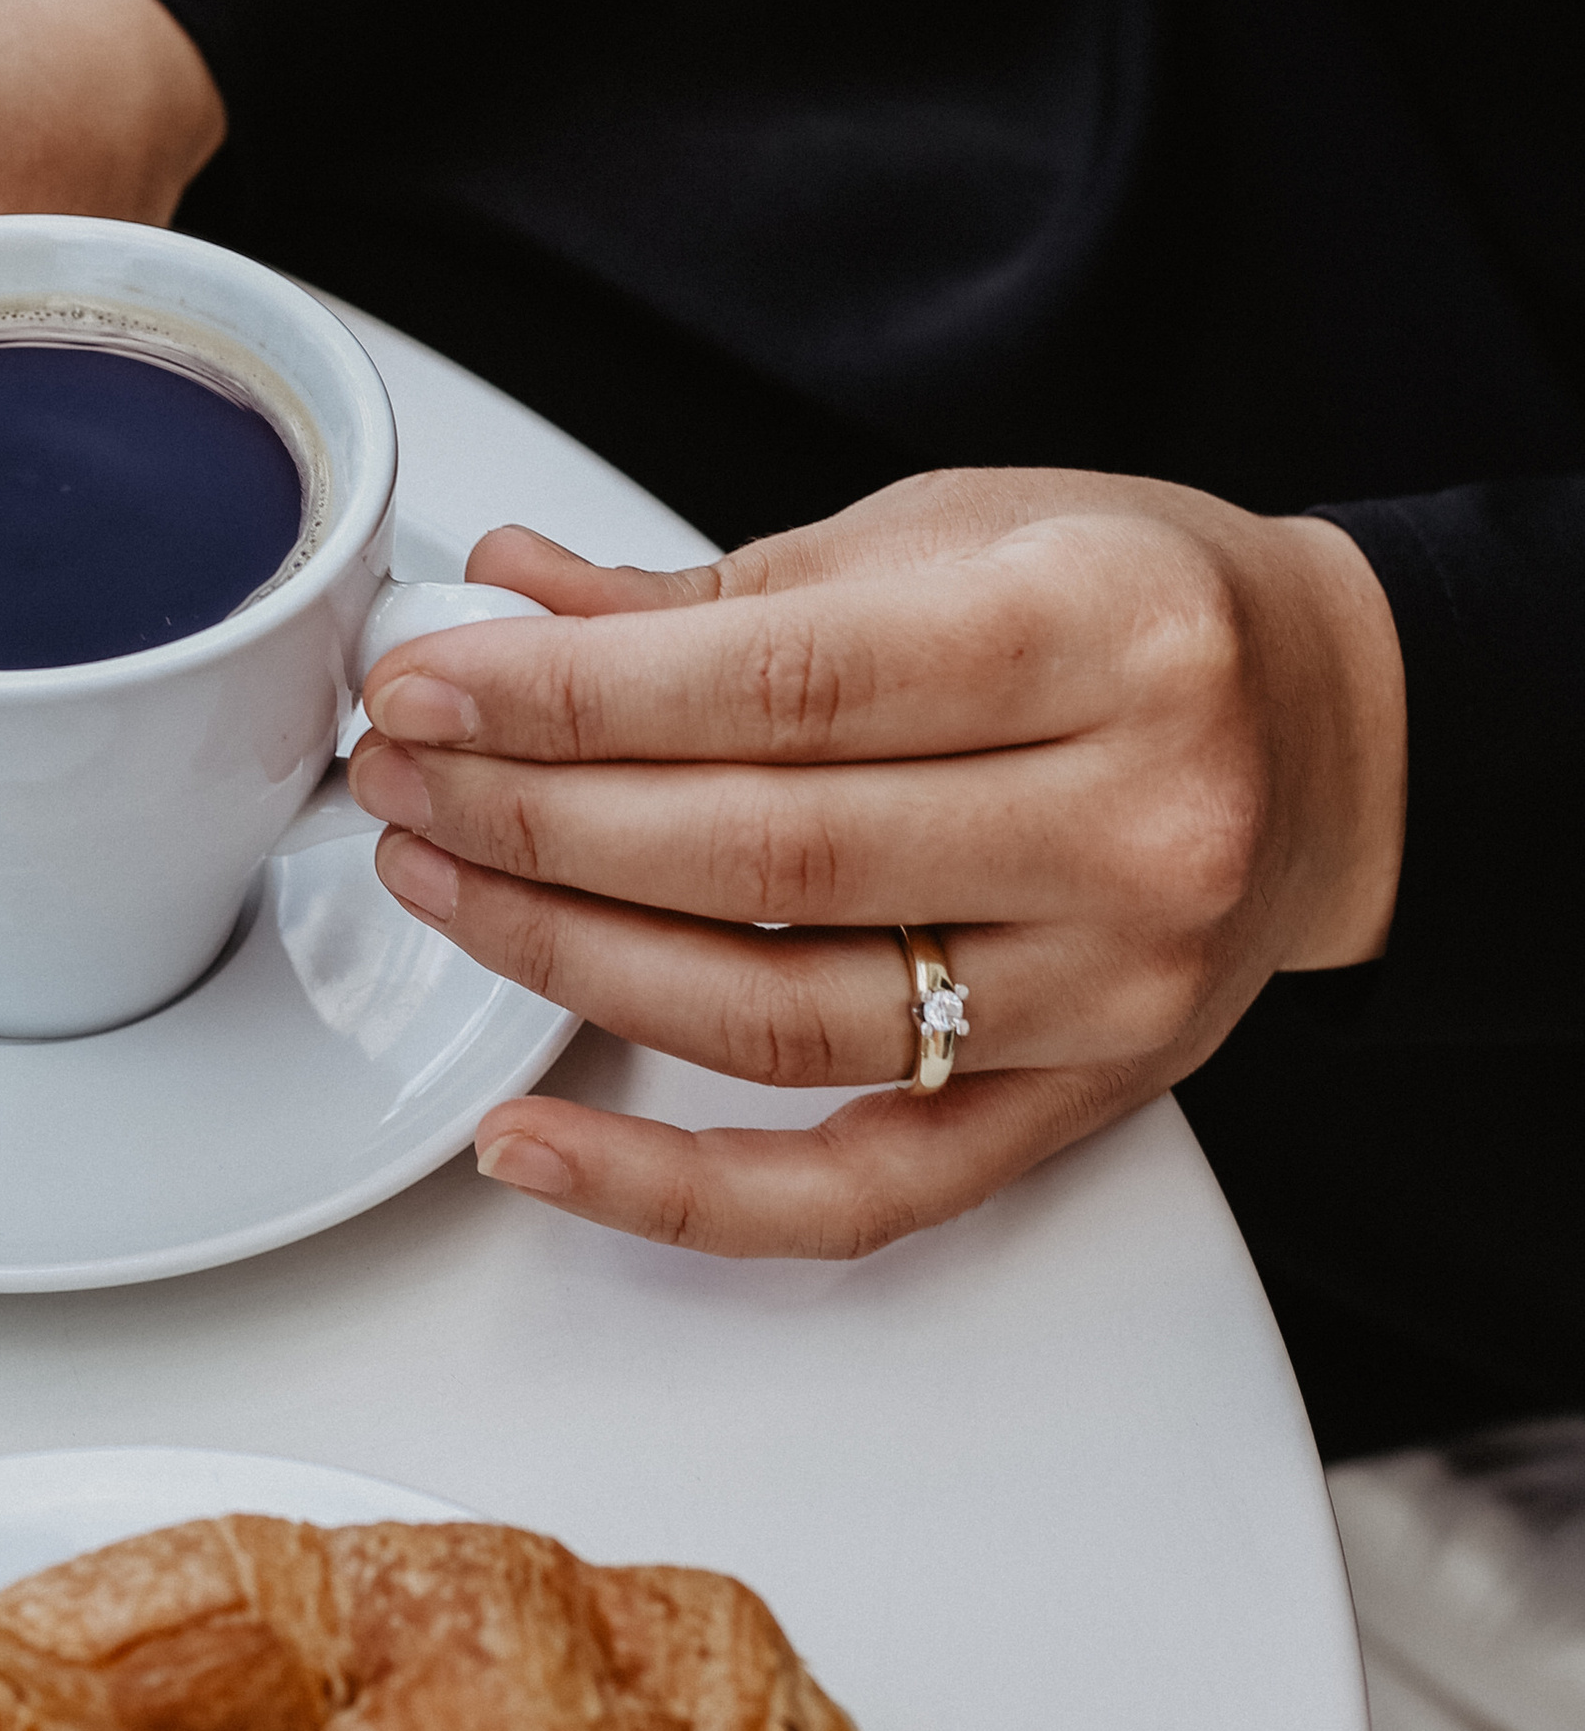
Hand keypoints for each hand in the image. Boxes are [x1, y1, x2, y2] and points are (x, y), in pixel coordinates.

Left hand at [349, 469, 1406, 1259]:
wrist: (1330, 736)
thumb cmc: (1134, 614)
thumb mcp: (949, 536)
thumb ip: (722, 596)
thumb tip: (504, 600)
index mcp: (1104, 638)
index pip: (780, 688)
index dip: (570, 697)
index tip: (428, 682)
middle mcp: (1128, 827)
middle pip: (761, 854)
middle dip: (534, 814)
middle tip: (399, 768)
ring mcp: (1107, 992)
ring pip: (777, 1017)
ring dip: (564, 954)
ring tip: (432, 879)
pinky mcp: (1073, 1110)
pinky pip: (849, 1194)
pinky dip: (671, 1189)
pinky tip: (527, 1138)